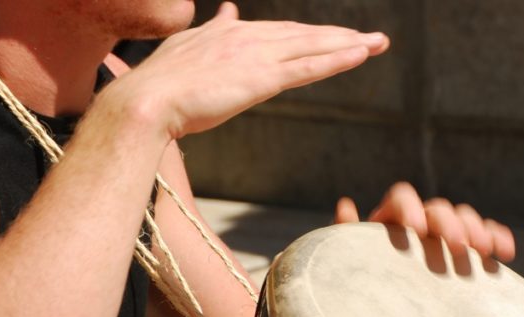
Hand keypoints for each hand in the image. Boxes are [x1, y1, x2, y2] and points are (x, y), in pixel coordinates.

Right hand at [114, 2, 389, 139]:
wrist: (146, 99)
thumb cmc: (159, 86)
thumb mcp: (189, 49)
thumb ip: (213, 30)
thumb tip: (227, 10)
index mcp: (231, 34)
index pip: (281, 33)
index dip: (311, 35)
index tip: (335, 37)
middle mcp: (248, 38)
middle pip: (305, 35)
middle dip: (340, 36)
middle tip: (374, 38)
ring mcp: (257, 56)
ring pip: (312, 47)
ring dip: (348, 44)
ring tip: (378, 43)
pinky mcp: (261, 78)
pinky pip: (308, 67)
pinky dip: (336, 60)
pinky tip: (360, 54)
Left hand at [335, 182, 515, 261]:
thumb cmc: (359, 294)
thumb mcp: (347, 267)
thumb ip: (344, 238)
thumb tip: (345, 204)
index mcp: (389, 222)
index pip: (402, 199)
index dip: (409, 207)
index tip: (415, 229)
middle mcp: (420, 224)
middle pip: (438, 209)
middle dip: (449, 224)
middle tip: (459, 246)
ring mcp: (446, 238)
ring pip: (464, 219)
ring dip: (476, 229)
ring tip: (484, 251)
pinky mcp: (468, 253)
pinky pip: (487, 237)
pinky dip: (497, 238)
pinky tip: (505, 253)